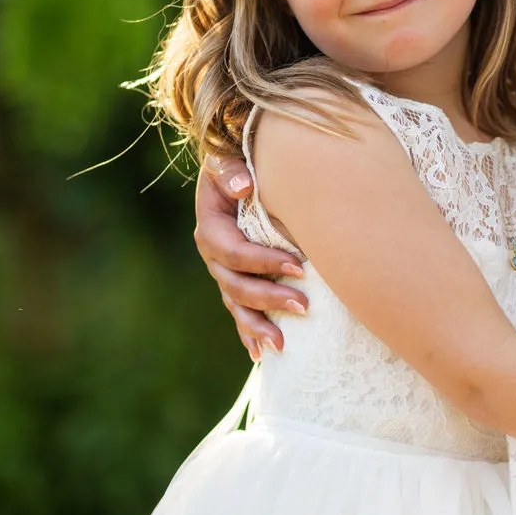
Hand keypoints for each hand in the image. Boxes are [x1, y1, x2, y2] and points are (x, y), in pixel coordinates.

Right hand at [194, 154, 307, 359]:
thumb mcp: (230, 160)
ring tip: (282, 345)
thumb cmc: (239, 162)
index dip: (263, 262)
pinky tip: (260, 354)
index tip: (298, 265)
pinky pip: (239, 310)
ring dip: (257, 327)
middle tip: (304, 306)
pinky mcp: (236, 280)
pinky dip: (249, 332)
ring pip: (236, 305)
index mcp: (211, 227)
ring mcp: (224, 271)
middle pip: (235, 285)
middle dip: (269, 299)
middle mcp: (214, 254)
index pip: (234, 252)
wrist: (238, 171)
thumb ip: (233, 170)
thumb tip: (243, 187)